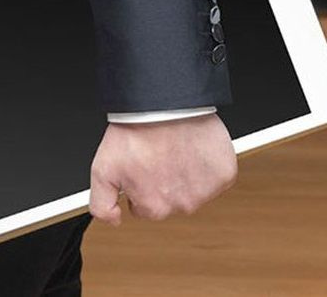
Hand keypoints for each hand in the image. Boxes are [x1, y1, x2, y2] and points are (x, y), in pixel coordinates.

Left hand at [89, 113, 236, 225]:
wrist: (162, 105)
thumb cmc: (134, 132)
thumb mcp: (102, 169)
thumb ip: (101, 204)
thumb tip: (114, 221)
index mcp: (154, 208)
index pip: (144, 207)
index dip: (139, 185)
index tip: (139, 166)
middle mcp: (182, 206)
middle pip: (170, 200)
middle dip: (162, 180)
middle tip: (155, 154)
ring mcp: (206, 192)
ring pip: (192, 189)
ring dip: (184, 172)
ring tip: (172, 148)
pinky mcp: (224, 175)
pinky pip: (214, 176)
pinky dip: (205, 164)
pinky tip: (191, 148)